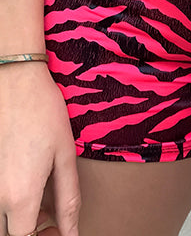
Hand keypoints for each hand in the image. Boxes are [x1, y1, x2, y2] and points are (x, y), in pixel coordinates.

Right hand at [0, 63, 79, 235]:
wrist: (16, 82)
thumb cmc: (44, 113)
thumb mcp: (65, 156)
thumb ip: (68, 200)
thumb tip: (71, 231)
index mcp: (20, 197)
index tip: (60, 230)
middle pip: (10, 233)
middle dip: (31, 232)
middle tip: (53, 218)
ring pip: (0, 219)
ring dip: (19, 220)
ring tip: (43, 202)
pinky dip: (11, 203)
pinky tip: (29, 185)